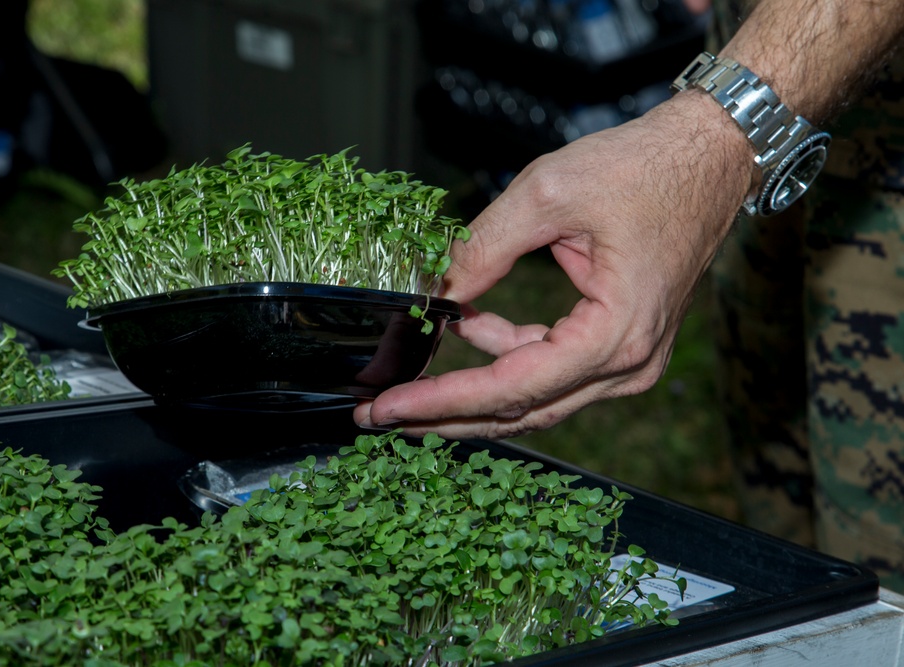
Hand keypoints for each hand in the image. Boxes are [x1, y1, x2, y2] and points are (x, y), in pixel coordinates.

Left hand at [354, 92, 751, 438]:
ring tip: (413, 380)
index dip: (444, 401)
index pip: (513, 388)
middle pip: (522, 411)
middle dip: (447, 415)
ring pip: (535, 397)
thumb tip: (434, 289)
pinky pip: (554, 368)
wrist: (709, 157)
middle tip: (382, 416)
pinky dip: (509, 354)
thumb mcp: (547, 193)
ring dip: (474, 389)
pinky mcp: (622, 346)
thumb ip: (483, 247)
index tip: (388, 408)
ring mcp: (630, 361)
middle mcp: (629, 364)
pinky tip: (472, 327)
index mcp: (616, 335)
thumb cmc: (645, 168)